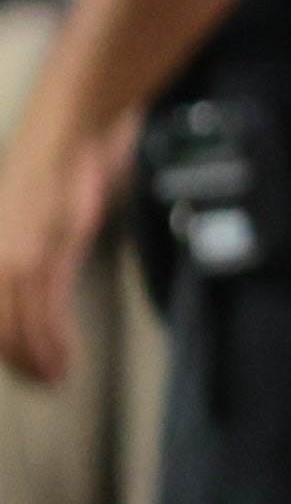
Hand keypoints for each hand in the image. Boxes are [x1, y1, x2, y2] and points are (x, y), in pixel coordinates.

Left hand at [0, 99, 119, 388]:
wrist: (71, 123)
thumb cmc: (59, 158)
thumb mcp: (37, 209)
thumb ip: (33, 247)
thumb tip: (37, 281)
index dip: (5, 342)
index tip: (22, 362)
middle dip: (15, 357)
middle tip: (37, 380)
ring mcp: (12, 251)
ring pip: (12, 324)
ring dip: (34, 358)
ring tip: (51, 379)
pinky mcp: (39, 250)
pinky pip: (42, 309)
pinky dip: (52, 342)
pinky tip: (60, 360)